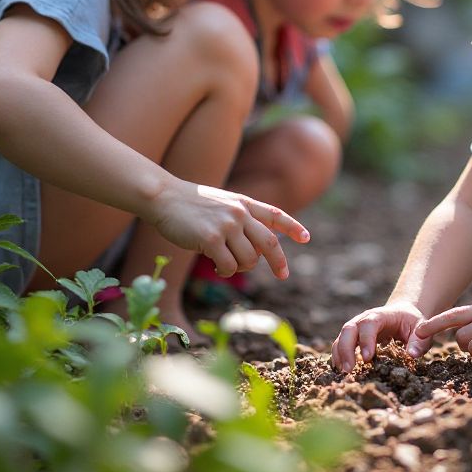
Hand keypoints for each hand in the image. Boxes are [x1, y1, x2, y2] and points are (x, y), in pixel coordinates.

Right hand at [151, 180, 309, 279]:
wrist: (164, 196)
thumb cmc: (190, 204)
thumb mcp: (222, 204)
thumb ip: (241, 219)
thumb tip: (257, 251)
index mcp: (244, 203)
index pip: (275, 215)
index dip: (293, 227)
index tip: (306, 238)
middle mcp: (240, 213)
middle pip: (269, 243)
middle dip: (278, 261)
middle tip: (283, 275)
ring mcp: (227, 225)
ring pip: (249, 259)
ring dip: (241, 268)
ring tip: (226, 264)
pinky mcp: (211, 238)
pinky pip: (229, 266)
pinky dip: (225, 271)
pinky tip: (216, 265)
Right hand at [331, 300, 428, 372]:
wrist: (402, 313)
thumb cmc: (411, 322)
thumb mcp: (420, 328)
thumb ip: (419, 341)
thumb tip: (411, 355)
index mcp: (381, 315)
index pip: (369, 324)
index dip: (366, 340)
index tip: (368, 358)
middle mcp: (364, 319)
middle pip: (349, 329)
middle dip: (346, 349)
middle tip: (349, 370)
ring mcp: (356, 327)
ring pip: (341, 337)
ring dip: (340, 355)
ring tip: (344, 373)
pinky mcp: (353, 337)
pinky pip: (340, 344)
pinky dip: (338, 357)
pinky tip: (341, 371)